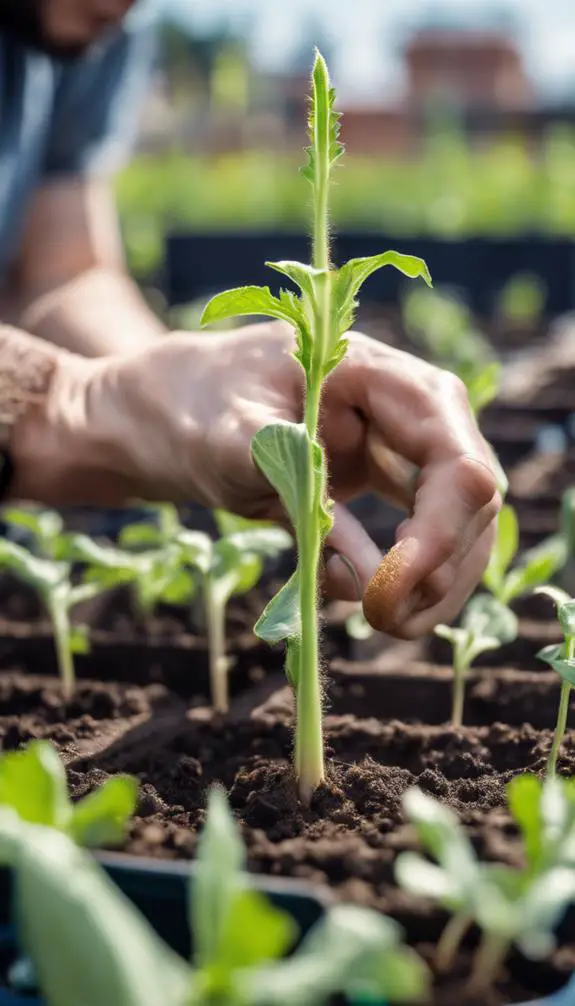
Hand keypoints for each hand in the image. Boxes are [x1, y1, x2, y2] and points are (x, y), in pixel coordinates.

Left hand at [19, 323, 499, 637]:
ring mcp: (397, 448)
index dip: (440, 530)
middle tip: (384, 621)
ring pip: (456, 524)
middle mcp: (406, 411)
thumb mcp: (229, 440)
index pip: (453, 456)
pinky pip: (418, 538)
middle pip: (470, 498)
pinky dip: (402, 579)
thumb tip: (367, 581)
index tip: (390, 589)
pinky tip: (358, 598)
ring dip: (433, 585)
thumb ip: (301, 498)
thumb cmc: (185, 405)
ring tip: (379, 622)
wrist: (156, 410)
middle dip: (442, 568)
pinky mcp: (380, 482)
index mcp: (379, 374)